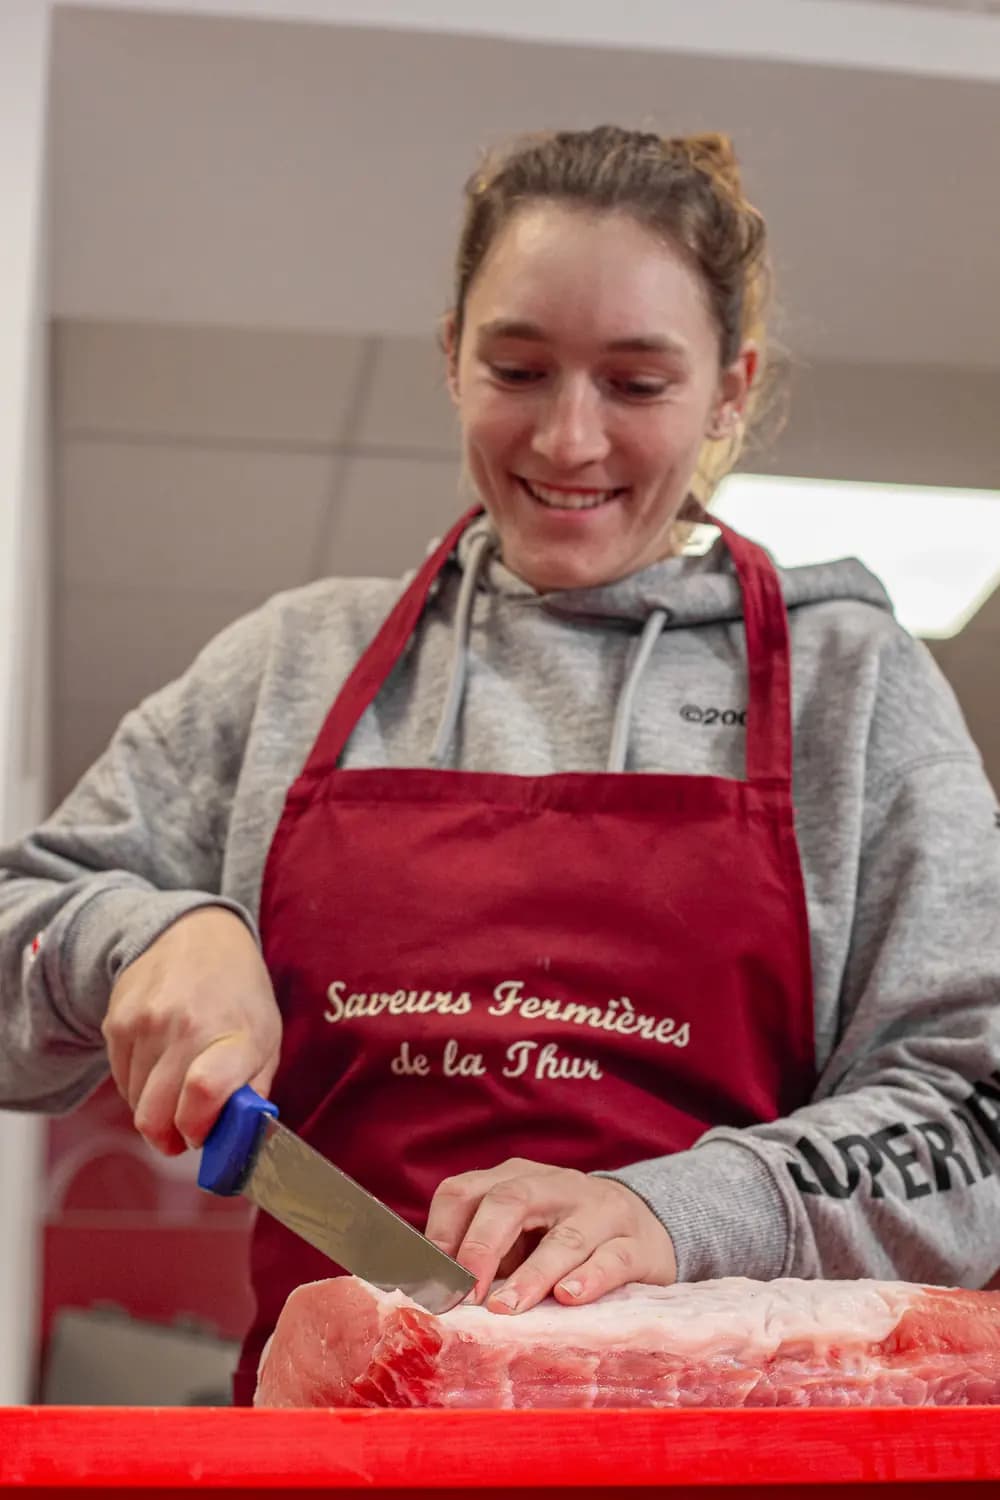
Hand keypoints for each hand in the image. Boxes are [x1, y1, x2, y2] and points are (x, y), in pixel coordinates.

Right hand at [102, 907, 281, 1155]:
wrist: (196, 935)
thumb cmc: (239, 996)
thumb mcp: (267, 1039)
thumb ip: (253, 1095)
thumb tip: (234, 1142)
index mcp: (234, 1033)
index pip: (203, 1093)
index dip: (197, 1129)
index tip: (201, 1135)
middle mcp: (185, 1025)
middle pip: (156, 1114)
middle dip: (170, 1137)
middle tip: (186, 1130)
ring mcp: (145, 1022)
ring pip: (135, 1104)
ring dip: (155, 1109)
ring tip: (178, 1082)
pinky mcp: (116, 1021)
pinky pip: (120, 1080)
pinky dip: (138, 1085)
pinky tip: (160, 1061)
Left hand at [424, 1158, 676, 1313]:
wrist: (646, 1229)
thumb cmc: (562, 1239)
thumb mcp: (518, 1236)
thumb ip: (482, 1256)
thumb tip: (432, 1296)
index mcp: (515, 1180)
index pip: (465, 1191)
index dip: (443, 1233)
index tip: (432, 1281)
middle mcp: (555, 1187)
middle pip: (511, 1201)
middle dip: (482, 1246)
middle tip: (466, 1294)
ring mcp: (600, 1211)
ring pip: (565, 1236)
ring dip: (532, 1274)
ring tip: (506, 1307)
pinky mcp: (638, 1244)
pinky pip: (613, 1258)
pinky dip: (589, 1278)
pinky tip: (568, 1297)